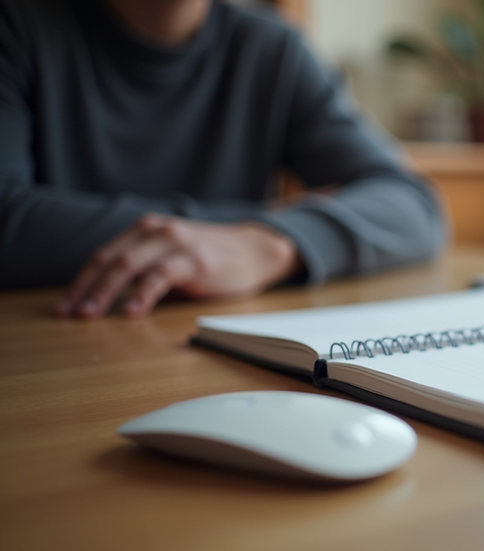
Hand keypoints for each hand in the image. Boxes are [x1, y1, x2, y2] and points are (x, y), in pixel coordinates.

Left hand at [56, 214, 300, 317]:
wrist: (257, 249)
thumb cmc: (213, 256)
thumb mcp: (172, 255)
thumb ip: (144, 269)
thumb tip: (109, 299)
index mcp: (146, 229)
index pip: (103, 256)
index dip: (81, 281)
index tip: (65, 305)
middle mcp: (156, 230)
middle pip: (109, 260)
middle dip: (85, 289)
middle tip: (68, 314)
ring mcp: (175, 243)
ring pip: (128, 266)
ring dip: (105, 292)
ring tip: (90, 315)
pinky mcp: (195, 260)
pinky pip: (160, 276)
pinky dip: (142, 294)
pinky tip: (131, 311)